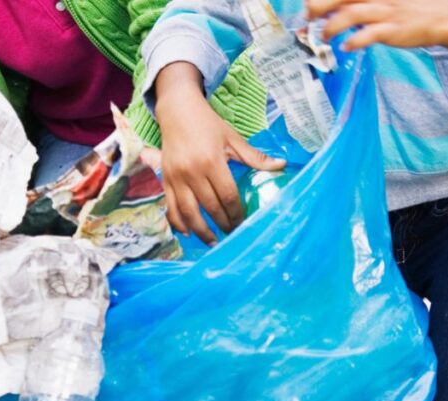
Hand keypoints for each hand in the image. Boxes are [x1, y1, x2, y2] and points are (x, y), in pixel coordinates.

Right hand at [155, 62, 284, 244]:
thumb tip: (282, 165)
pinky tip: (187, 233)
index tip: (243, 222)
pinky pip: (170, 207)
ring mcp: (176, 178)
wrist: (177, 110)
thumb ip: (255, 156)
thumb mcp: (233, 138)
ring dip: (201, 231)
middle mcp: (192, 172)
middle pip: (209, 207)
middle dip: (223, 224)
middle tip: (232, 234)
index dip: (236, 213)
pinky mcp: (165, 180)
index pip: (227, 196)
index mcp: (211, 161)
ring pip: (188, 212)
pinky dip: (177, 223)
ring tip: (212, 242)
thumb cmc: (207, 124)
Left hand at [307, 0, 447, 84]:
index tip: (307, 7)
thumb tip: (328, 12)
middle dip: (319, 6)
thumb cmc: (406, 8)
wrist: (441, 15)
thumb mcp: (381, 0)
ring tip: (323, 37)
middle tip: (307, 17)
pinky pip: (370, 34)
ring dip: (331, 26)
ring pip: (351, 14)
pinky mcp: (393, 29)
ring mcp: (385, 12)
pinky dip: (354, 41)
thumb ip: (358, 3)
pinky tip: (346, 47)